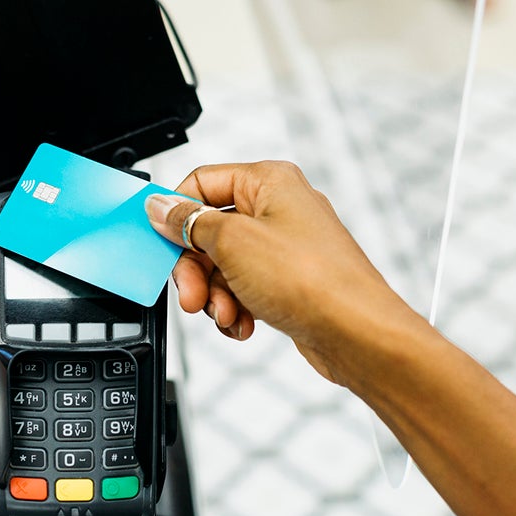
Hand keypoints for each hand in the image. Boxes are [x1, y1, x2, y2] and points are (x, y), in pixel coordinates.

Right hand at [145, 161, 417, 383]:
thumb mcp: (232, 242)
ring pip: (223, 266)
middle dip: (196, 269)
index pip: (201, 183)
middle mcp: (278, 209)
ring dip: (216, 296)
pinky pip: (244, 289)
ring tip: (227, 315)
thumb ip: (190, 223)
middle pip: (209, 231)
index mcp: (268, 182)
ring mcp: (285, 247)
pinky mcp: (289, 281)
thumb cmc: (313, 280)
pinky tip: (243, 325)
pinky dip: (236, 308)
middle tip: (192, 296)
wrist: (357, 333)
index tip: (158, 243)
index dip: (176, 214)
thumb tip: (162, 208)